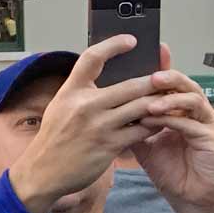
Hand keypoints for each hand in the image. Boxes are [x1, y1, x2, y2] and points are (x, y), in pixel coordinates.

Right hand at [3, 36, 171, 212]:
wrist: (42, 172)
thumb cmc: (54, 139)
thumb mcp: (60, 107)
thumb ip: (82, 92)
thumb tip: (107, 79)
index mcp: (70, 91)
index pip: (92, 58)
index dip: (113, 45)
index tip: (131, 40)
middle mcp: (85, 105)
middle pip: (130, 85)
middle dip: (155, 81)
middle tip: (169, 78)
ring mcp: (99, 126)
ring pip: (141, 107)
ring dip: (159, 103)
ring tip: (171, 99)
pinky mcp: (109, 145)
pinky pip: (141, 131)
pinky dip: (154, 124)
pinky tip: (161, 122)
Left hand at [128, 47, 213, 212]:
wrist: (191, 198)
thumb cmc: (169, 170)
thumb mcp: (143, 143)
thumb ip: (131, 123)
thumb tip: (107, 107)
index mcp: (178, 109)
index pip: (168, 83)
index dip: (158, 67)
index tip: (143, 53)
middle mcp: (194, 112)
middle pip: (183, 84)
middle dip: (166, 76)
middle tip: (148, 74)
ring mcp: (205, 122)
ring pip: (192, 99)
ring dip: (170, 97)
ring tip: (151, 99)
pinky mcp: (212, 138)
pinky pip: (194, 123)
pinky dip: (175, 119)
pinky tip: (158, 119)